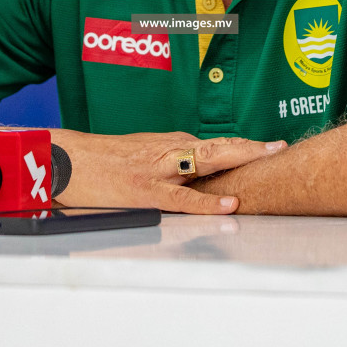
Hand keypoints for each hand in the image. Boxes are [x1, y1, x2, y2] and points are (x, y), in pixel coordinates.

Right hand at [50, 130, 285, 213]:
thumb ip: (173, 158)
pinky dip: (207, 201)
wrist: (67, 159)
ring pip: (207, 161)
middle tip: (279, 147)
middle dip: (251, 147)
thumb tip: (201, 167)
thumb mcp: (144, 151)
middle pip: (219, 146)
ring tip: (267, 159)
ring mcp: (160, 169)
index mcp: (171, 142)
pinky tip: (228, 204)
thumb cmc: (104, 160)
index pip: (217, 144)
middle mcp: (170, 150)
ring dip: (239, 159)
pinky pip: (183, 198)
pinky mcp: (147, 191)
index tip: (270, 148)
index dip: (245, 146)